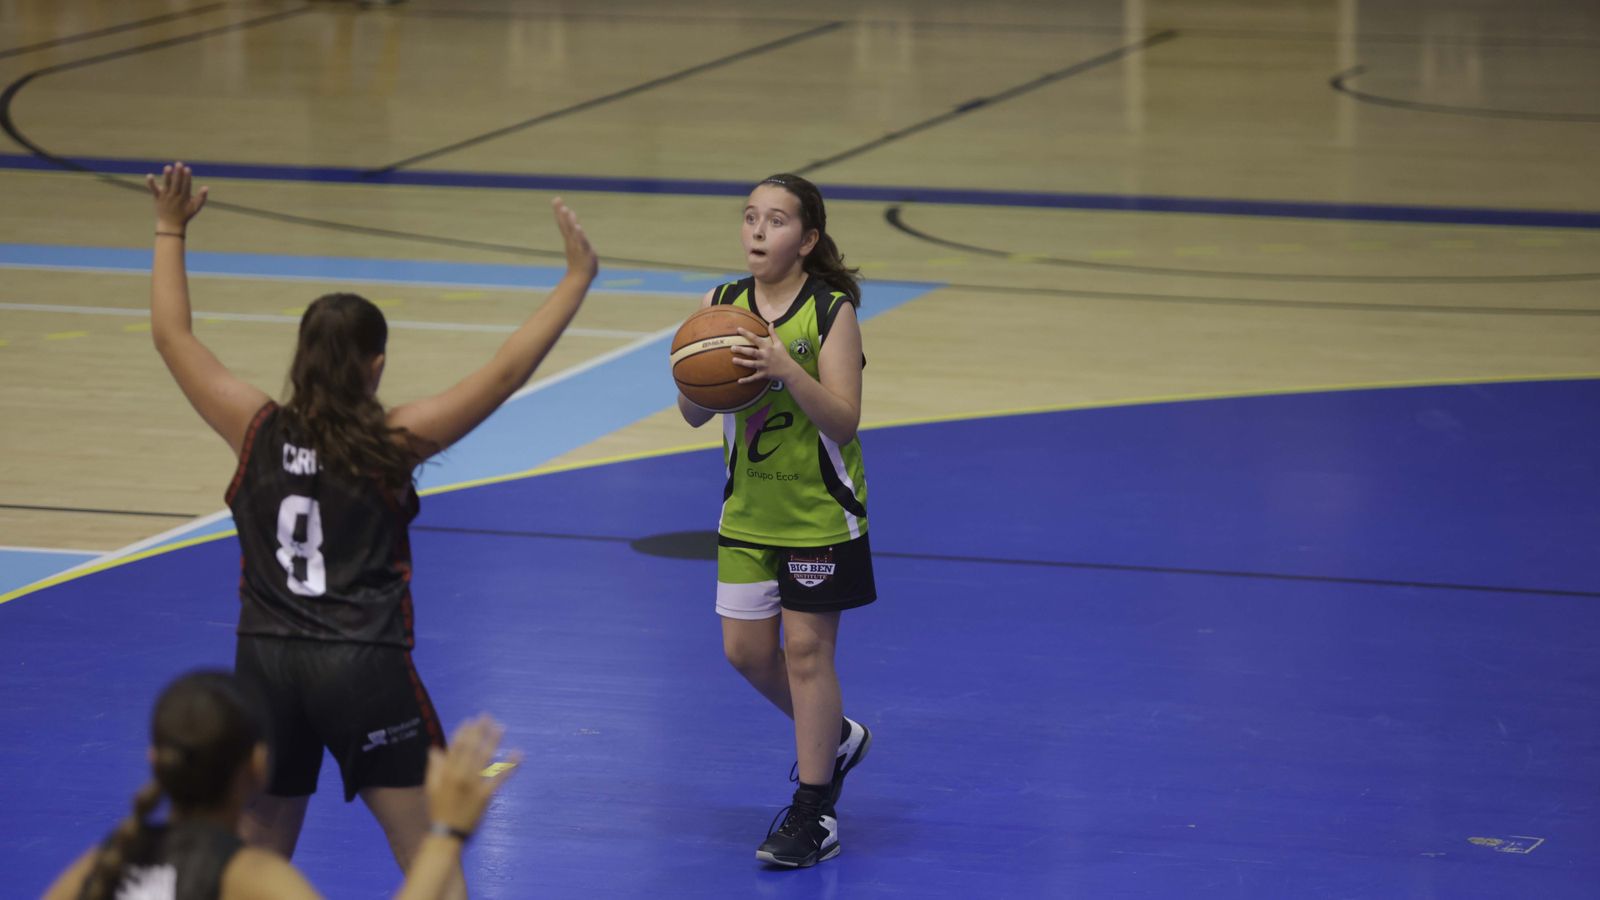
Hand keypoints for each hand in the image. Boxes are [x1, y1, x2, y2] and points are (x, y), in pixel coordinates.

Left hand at [145, 162, 207, 231]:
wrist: (171, 225)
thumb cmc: (185, 215)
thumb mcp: (195, 208)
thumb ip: (201, 198)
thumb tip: (206, 187)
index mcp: (184, 198)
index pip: (186, 185)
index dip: (187, 177)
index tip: (187, 169)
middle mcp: (174, 196)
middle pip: (176, 183)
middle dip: (178, 173)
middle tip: (179, 163)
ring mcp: (165, 197)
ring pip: (167, 185)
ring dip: (167, 176)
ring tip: (168, 167)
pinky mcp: (157, 198)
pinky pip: (153, 190)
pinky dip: (151, 183)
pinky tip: (149, 176)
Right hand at [425, 715, 520, 833]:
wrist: (446, 834)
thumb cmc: (438, 811)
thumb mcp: (431, 788)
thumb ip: (434, 768)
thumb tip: (435, 749)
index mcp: (446, 773)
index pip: (455, 747)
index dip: (464, 732)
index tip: (471, 720)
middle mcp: (459, 775)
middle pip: (471, 748)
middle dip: (479, 731)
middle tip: (487, 716)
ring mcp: (473, 785)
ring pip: (484, 758)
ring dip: (493, 741)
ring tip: (501, 727)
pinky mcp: (485, 795)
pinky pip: (499, 777)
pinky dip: (509, 765)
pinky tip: (517, 753)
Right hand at [551, 197, 597, 280]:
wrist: (579, 279)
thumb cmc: (579, 263)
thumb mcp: (577, 246)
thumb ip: (576, 233)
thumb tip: (575, 222)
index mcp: (569, 239)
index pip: (563, 223)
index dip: (559, 211)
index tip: (556, 199)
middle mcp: (571, 241)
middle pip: (565, 224)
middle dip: (561, 212)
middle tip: (557, 199)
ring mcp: (577, 246)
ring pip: (572, 231)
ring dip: (569, 221)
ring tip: (567, 210)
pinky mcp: (584, 252)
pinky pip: (581, 242)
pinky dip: (579, 235)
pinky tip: (578, 227)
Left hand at [730, 327, 796, 383]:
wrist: (789, 370)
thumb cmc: (783, 356)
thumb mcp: (779, 343)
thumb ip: (773, 334)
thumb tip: (771, 323)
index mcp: (767, 347)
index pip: (755, 338)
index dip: (747, 333)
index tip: (738, 329)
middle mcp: (764, 356)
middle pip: (751, 352)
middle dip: (741, 350)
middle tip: (732, 348)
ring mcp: (764, 366)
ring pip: (751, 364)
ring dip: (742, 362)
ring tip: (733, 360)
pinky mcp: (764, 374)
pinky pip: (754, 378)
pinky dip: (747, 380)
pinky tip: (739, 381)